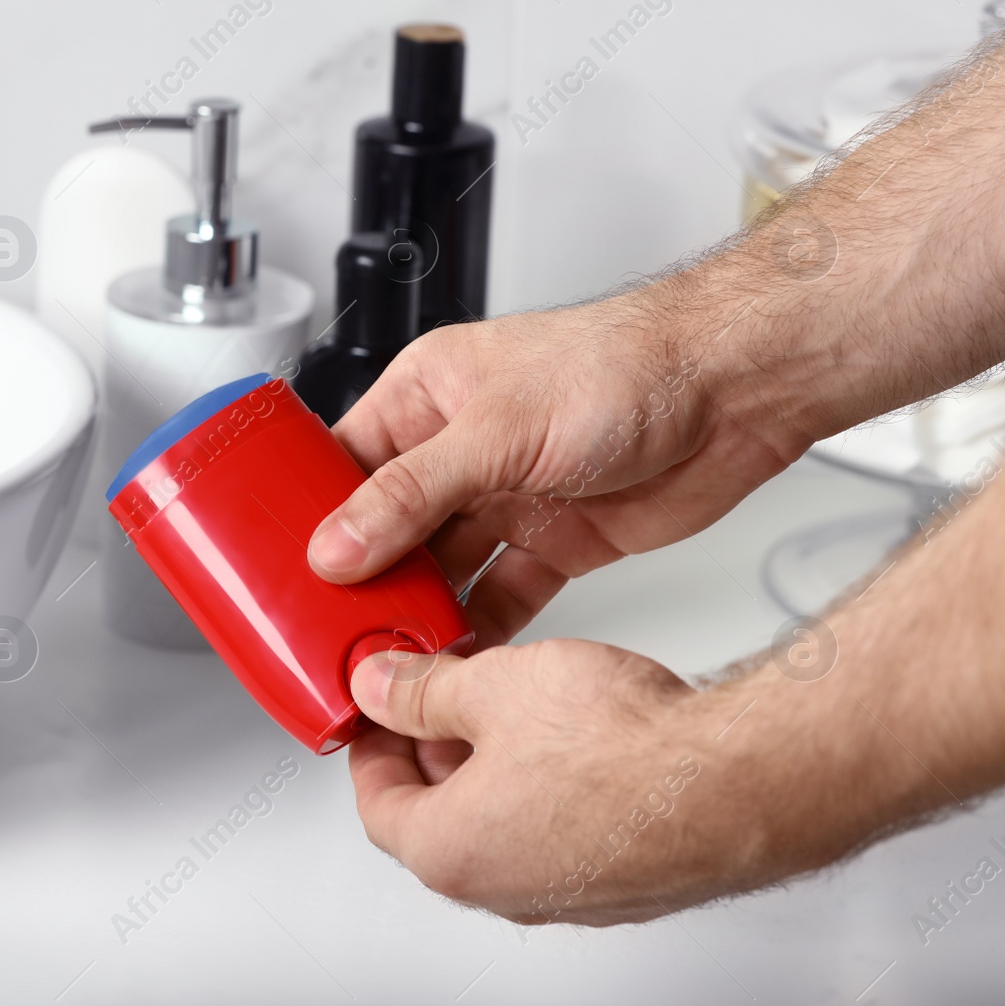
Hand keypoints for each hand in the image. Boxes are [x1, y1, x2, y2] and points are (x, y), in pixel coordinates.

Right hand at [307, 304, 802, 644]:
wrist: (734, 392)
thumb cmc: (623, 366)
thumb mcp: (495, 431)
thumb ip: (412, 494)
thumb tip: (338, 544)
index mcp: (428, 395)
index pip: (345, 463)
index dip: (313, 516)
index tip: (286, 568)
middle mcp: (461, 448)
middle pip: (388, 526)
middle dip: (365, 577)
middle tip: (336, 627)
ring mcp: (508, 497)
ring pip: (441, 567)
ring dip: (420, 608)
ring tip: (389, 651)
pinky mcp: (555, 540)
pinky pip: (500, 594)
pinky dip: (479, 627)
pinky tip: (458, 654)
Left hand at [349, 643, 792, 924]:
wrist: (738, 779)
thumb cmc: (624, 749)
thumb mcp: (492, 686)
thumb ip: (421, 688)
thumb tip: (381, 686)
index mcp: (451, 851)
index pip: (376, 803)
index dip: (370, 744)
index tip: (377, 709)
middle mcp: (503, 888)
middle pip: (436, 817)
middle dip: (431, 747)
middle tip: (437, 692)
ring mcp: (565, 893)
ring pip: (499, 824)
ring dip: (489, 764)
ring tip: (507, 699)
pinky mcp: (619, 882)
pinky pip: (556, 833)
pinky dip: (543, 787)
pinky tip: (568, 733)